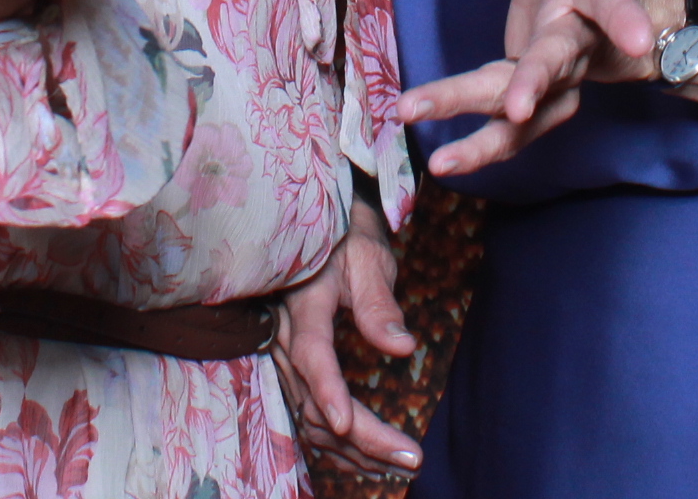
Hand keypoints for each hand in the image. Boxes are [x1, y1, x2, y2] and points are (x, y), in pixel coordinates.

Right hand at [274, 193, 417, 476]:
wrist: (317, 230)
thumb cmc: (348, 238)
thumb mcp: (368, 258)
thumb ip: (379, 304)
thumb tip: (403, 348)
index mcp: (303, 306)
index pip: (311, 354)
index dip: (327, 391)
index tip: (349, 424)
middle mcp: (285, 339)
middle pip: (314, 402)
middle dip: (362, 438)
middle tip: (413, 458)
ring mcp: (284, 360)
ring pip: (311, 419)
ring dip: (353, 451)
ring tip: (402, 466)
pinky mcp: (292, 372)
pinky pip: (309, 417)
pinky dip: (337, 446)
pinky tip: (369, 461)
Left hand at [393, 0, 664, 178]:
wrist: (608, 26)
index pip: (610, 2)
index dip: (625, 19)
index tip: (635, 39)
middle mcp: (577, 47)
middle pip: (554, 65)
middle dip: (535, 84)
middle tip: (519, 107)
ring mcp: (560, 84)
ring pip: (529, 115)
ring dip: (489, 139)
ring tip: (443, 161)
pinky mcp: (541, 109)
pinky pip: (512, 135)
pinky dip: (480, 150)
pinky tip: (442, 163)